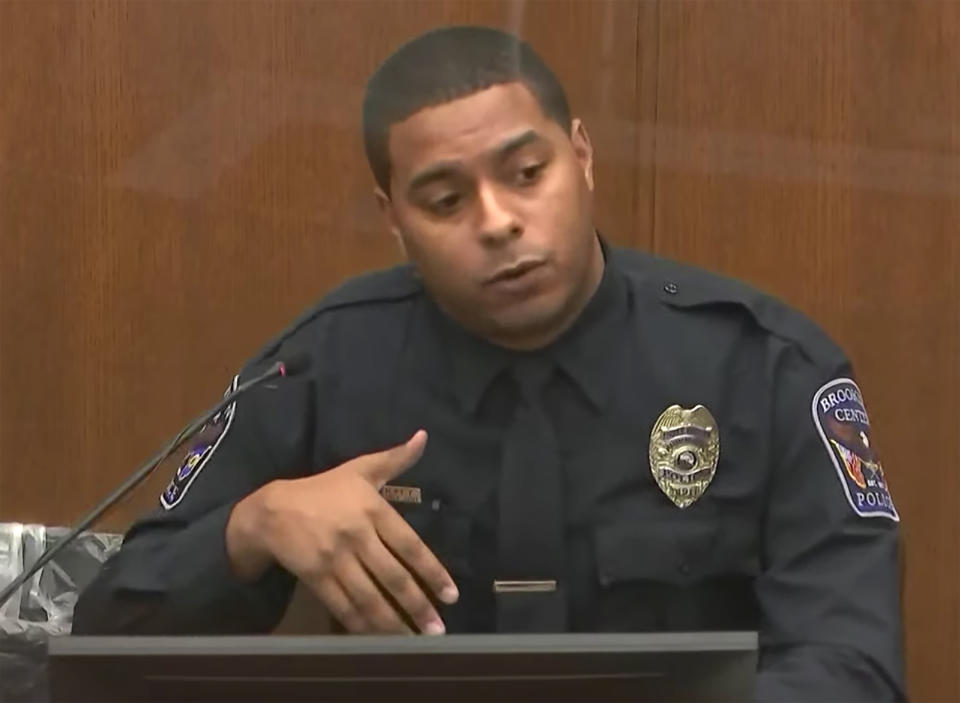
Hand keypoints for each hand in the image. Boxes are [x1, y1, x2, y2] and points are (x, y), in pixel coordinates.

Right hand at [228, 430, 457, 634]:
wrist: (272, 509)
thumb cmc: (323, 489)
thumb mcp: (359, 469)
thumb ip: (395, 459)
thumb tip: (424, 437)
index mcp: (373, 509)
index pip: (410, 546)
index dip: (432, 572)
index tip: (451, 596)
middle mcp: (357, 535)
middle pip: (393, 577)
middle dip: (417, 606)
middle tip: (438, 630)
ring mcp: (335, 559)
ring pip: (370, 597)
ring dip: (394, 623)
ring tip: (415, 641)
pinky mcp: (316, 577)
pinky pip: (344, 606)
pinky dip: (362, 625)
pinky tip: (379, 639)